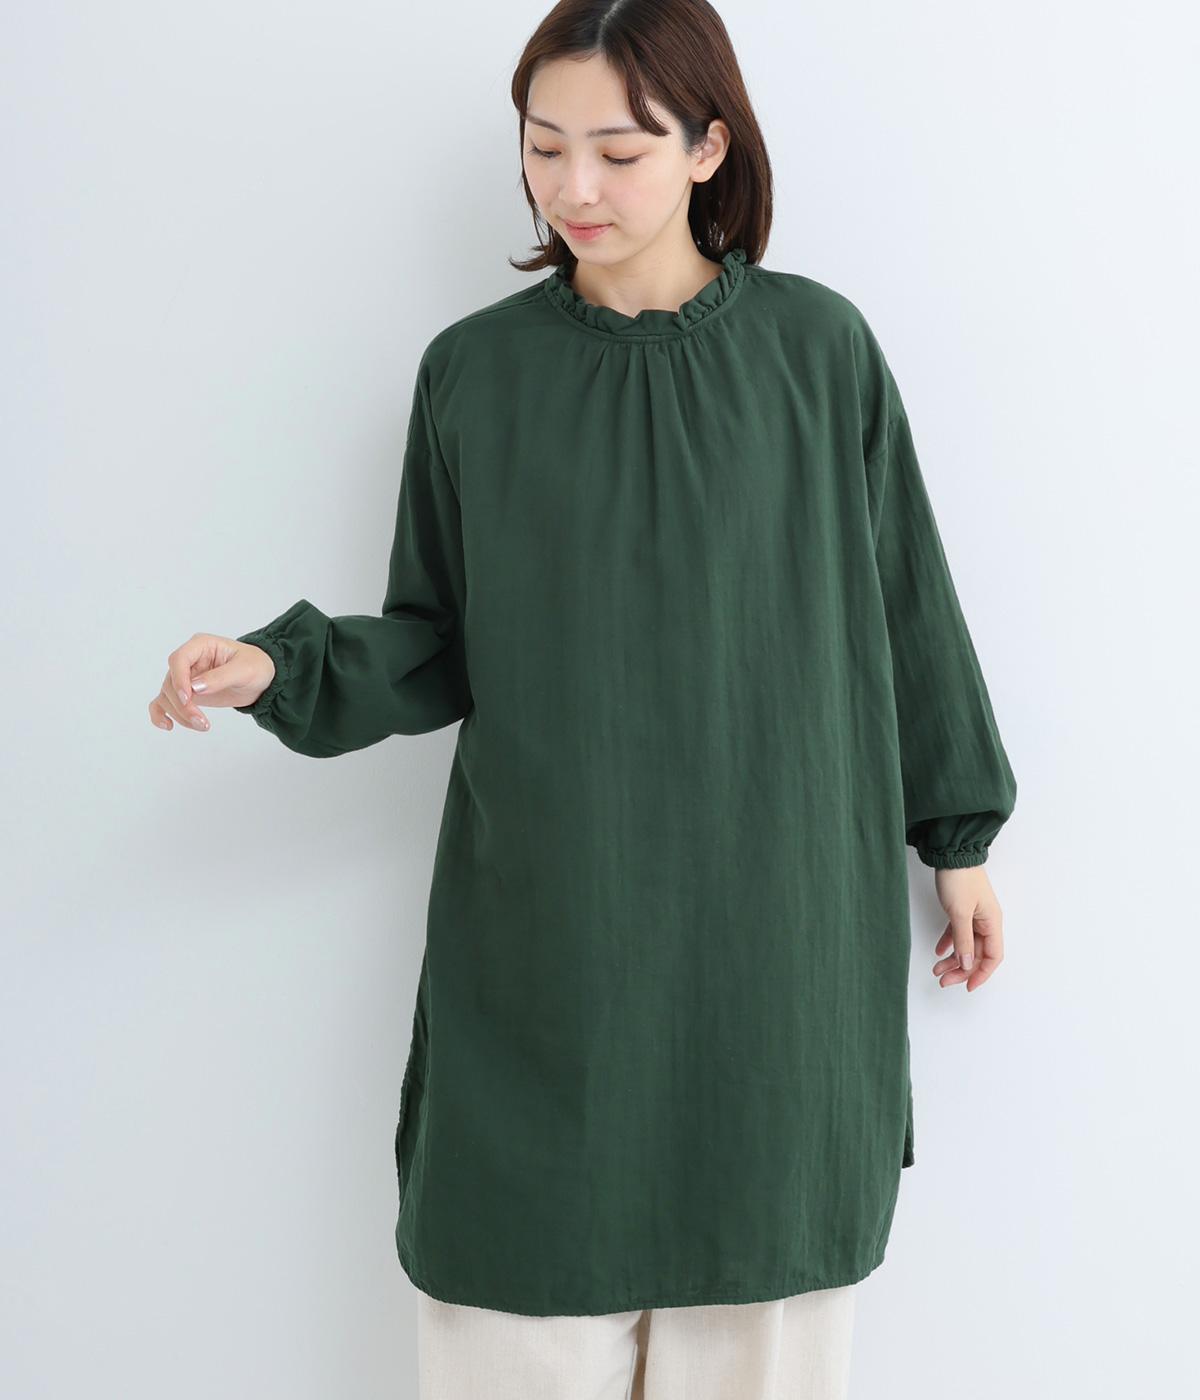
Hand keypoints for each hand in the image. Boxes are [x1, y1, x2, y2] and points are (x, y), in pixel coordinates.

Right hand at [148, 633, 275, 731]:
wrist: (261, 679)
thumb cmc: (255, 666)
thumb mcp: (245, 669)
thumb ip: (220, 677)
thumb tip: (195, 687)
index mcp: (201, 645)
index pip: (178, 660)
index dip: (179, 680)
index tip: (188, 699)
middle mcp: (189, 660)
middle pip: (171, 682)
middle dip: (183, 705)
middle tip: (201, 722)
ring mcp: (185, 677)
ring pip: (167, 695)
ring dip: (179, 714)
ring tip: (202, 726)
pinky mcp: (185, 693)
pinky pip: (163, 702)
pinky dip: (160, 714)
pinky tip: (167, 726)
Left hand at [930, 866, 1003, 991]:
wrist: (951, 855)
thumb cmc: (959, 879)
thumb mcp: (959, 912)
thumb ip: (963, 940)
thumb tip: (966, 964)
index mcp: (992, 923)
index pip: (993, 956)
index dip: (981, 973)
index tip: (967, 986)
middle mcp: (986, 922)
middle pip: (977, 954)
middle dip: (961, 969)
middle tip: (943, 980)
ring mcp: (974, 916)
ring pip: (966, 945)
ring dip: (952, 959)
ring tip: (936, 970)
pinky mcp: (962, 910)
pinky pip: (958, 933)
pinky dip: (949, 943)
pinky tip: (938, 952)